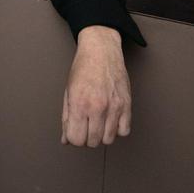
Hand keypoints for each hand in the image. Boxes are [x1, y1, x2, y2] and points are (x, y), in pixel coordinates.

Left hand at [61, 26, 130, 146]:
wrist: (101, 50)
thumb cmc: (83, 68)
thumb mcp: (68, 92)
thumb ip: (66, 118)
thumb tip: (66, 139)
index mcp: (79, 104)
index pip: (76, 139)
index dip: (74, 138)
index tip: (75, 131)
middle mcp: (97, 107)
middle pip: (93, 142)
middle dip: (87, 138)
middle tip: (86, 126)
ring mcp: (114, 106)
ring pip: (109, 139)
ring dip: (102, 135)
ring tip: (99, 122)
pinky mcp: (126, 104)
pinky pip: (124, 131)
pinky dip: (117, 130)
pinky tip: (111, 120)